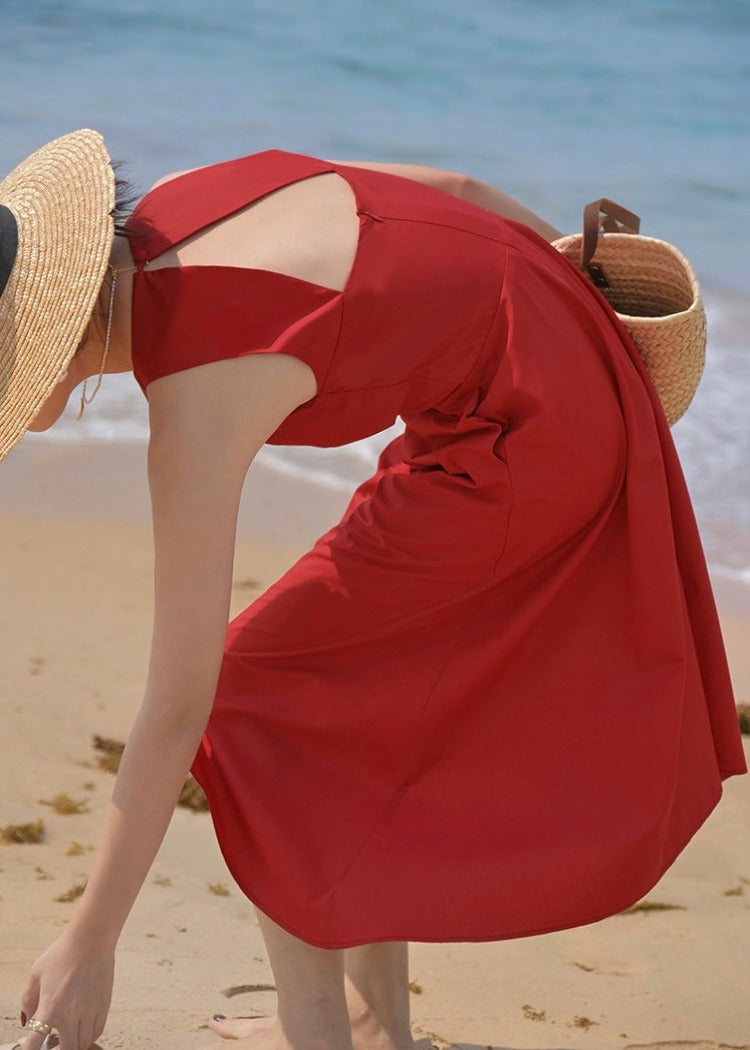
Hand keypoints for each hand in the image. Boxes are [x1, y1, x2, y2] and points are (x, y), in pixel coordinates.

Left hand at [19, 930, 113, 1049]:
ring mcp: (90, 1011)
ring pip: (83, 1043)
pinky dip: (88, 1036)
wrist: (91, 940)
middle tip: (53, 1042)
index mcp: (51, 1007)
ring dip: (74, 1044)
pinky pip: (97, 1032)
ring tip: (68, 1035)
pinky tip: (82, 1028)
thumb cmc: (62, 954)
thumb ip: (27, 1000)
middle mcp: (71, 1014)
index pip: (35, 1043)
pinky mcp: (103, 1005)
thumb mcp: (36, 973)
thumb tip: (28, 1020)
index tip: (32, 1047)